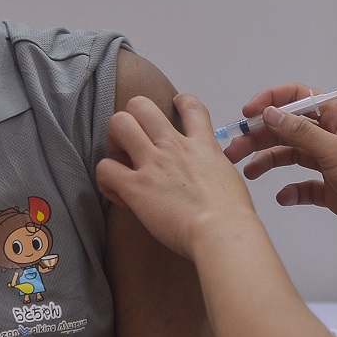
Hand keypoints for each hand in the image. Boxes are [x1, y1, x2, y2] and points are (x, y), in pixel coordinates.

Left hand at [97, 93, 255, 258]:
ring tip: (121, 161)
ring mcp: (153, 163)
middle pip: (141, 105)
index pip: (190, 105)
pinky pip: (105, 168)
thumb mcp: (230, 178)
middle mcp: (174, 147)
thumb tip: (207, 176)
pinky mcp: (136, 186)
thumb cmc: (232, 217)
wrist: (222, 233)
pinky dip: (105, 179)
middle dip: (132, 118)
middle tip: (134, 143)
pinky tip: (117, 193)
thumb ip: (213, 168)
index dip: (179, 102)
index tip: (173, 109)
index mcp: (201, 145)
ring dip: (114, 141)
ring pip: (119, 123)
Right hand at [223, 83, 336, 245]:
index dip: (270, 101)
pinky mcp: (331, 190)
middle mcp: (330, 137)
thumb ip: (301, 132)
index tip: (247, 114)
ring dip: (267, 162)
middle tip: (233, 151)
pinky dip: (290, 191)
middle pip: (285, 129)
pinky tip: (283, 197)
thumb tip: (269, 112)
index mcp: (335, 118)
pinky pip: (303, 186)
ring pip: (290, 156)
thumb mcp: (336, 151)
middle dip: (258, 137)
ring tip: (248, 173)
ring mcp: (329, 163)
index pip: (296, 97)